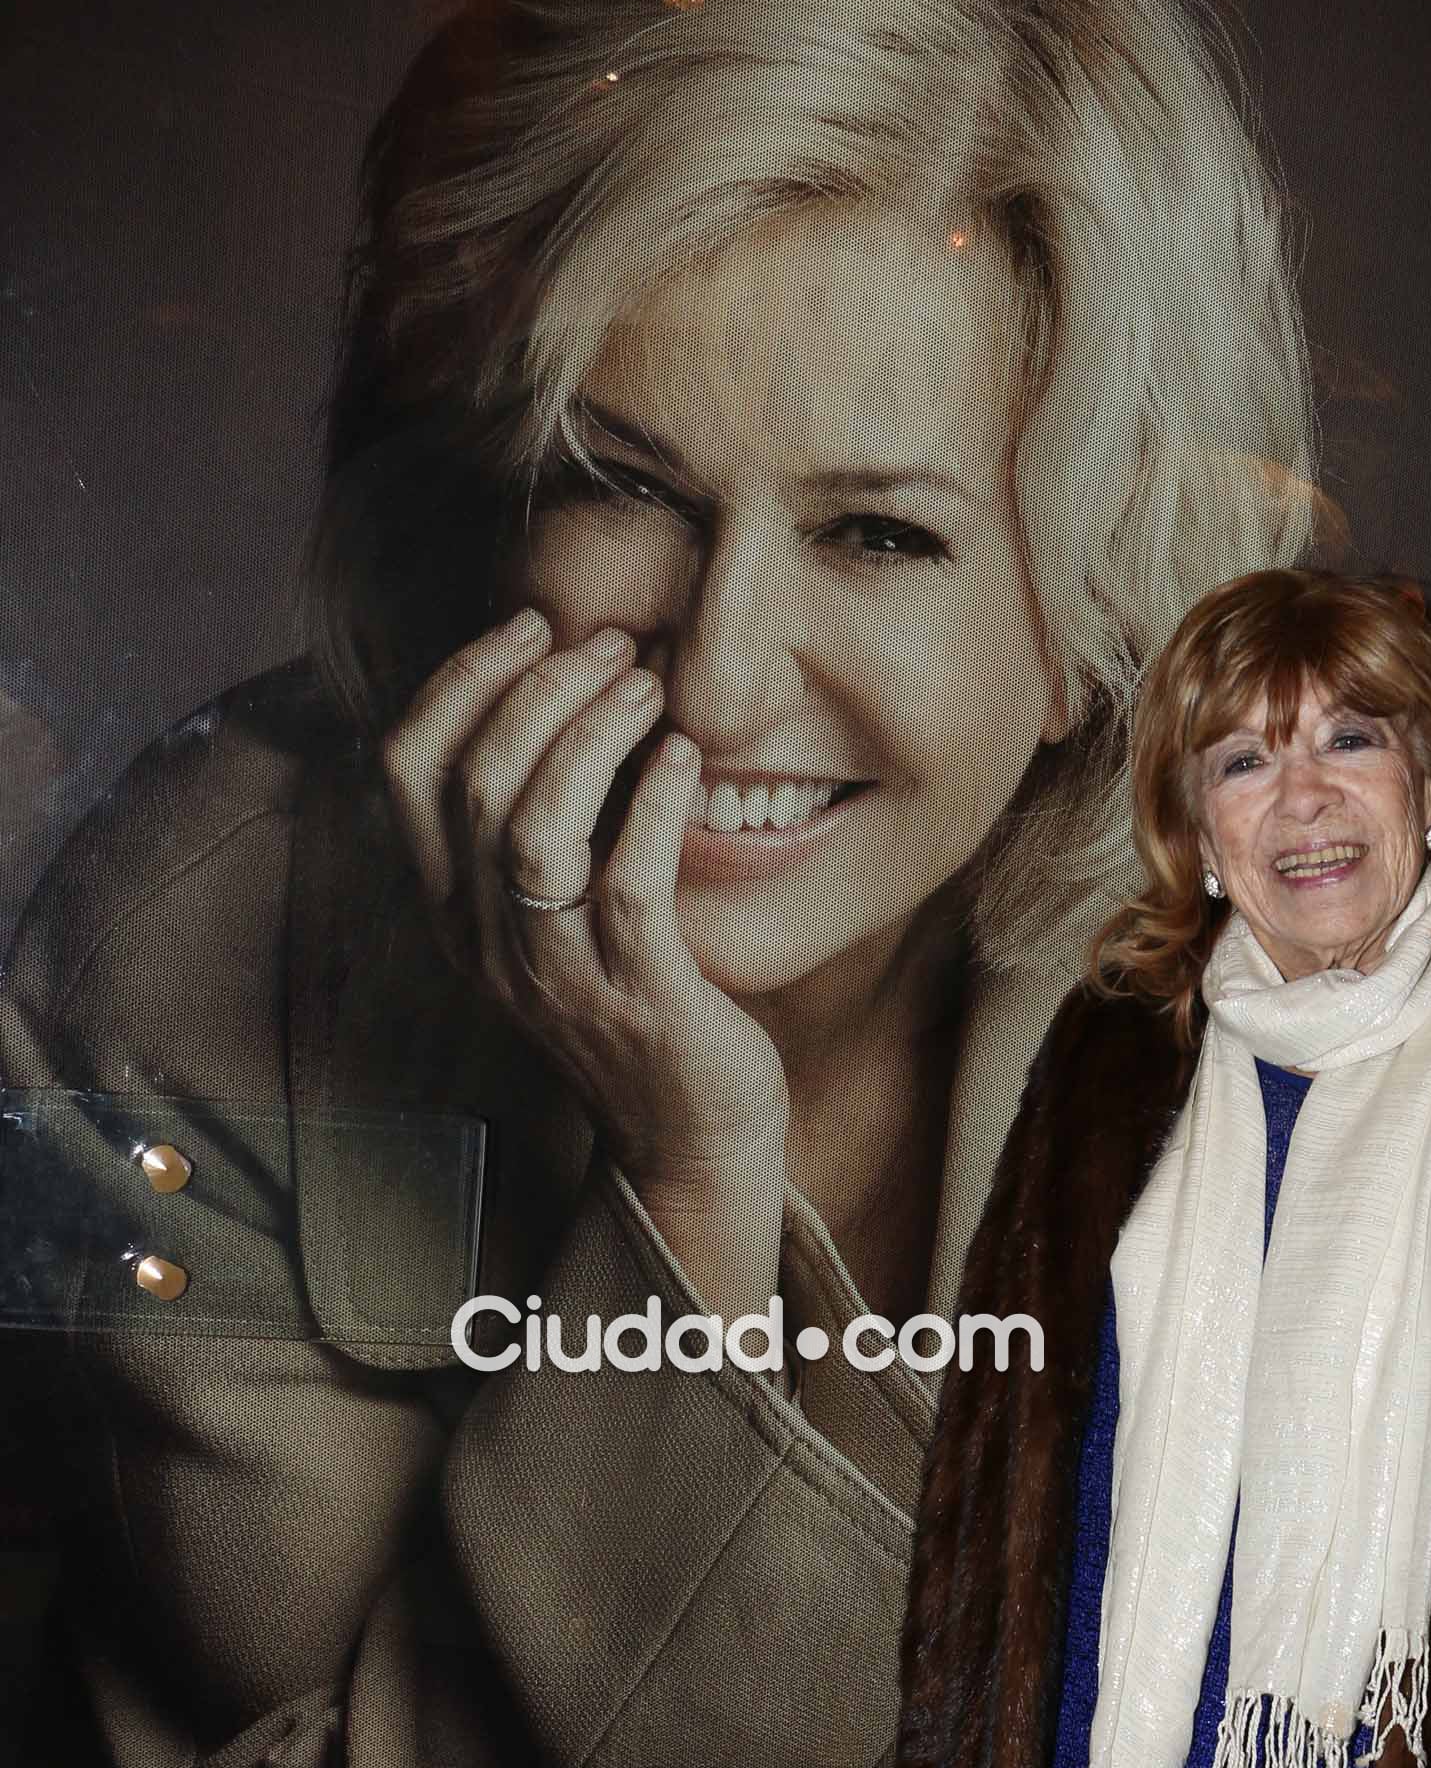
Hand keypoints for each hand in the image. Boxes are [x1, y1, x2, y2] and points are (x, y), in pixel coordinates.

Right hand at [382, 609, 789, 1188]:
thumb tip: (559, 689)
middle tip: (614, 643)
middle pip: (473, 782)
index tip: (528, 624)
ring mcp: (558, 976)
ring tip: (648, 684)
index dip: (457, 680)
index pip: (406, 769)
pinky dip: (656, 804)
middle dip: (540, 688)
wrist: (688, 1143)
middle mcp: (487, 944)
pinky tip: (687, 757)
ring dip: (590, 734)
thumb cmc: (635, 1009)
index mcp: (453, 913)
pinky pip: (627, 883)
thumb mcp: (553, 918)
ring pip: (532, 827)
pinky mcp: (638, 999)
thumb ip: (535, 826)